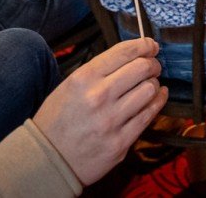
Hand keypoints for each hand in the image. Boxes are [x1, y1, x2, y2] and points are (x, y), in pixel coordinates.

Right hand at [33, 37, 167, 185]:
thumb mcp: (69, 86)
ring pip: (149, 90)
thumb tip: (132, 56)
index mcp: (84, 78)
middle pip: (142, 68)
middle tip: (152, 66)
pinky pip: (149, 115)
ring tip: (149, 85)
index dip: (144, 45)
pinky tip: (157, 97)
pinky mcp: (120, 142)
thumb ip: (99, 71)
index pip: (124, 52)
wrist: (47, 160)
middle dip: (152, 64)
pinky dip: (158, 101)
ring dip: (154, 84)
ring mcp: (111, 120)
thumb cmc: (58, 120)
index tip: (151, 46)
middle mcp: (99, 96)